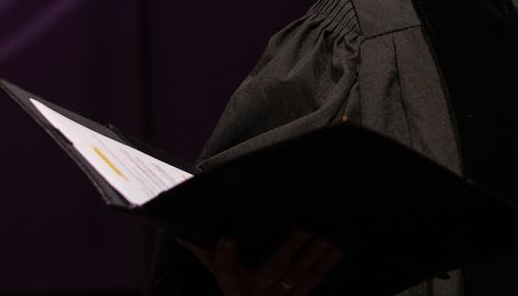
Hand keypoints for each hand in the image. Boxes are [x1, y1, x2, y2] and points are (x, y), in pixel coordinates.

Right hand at [179, 229, 342, 295]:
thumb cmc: (233, 287)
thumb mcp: (217, 272)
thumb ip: (203, 250)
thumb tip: (181, 229)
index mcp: (230, 281)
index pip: (224, 265)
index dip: (226, 252)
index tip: (229, 236)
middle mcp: (253, 291)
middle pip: (272, 268)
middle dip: (289, 249)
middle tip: (304, 228)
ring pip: (297, 276)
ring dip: (314, 257)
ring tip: (328, 239)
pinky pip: (311, 284)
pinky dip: (325, 267)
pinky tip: (336, 251)